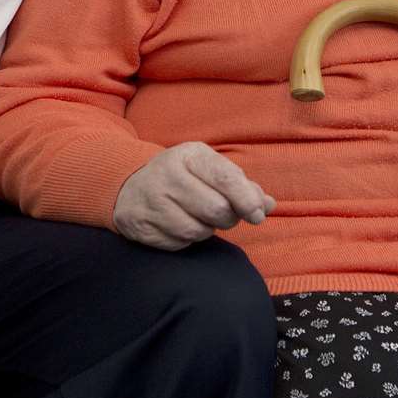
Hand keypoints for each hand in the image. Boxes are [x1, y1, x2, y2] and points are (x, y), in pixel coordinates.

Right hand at [113, 142, 274, 250]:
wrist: (129, 186)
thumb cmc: (182, 177)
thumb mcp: (209, 169)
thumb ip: (241, 186)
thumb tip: (269, 204)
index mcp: (189, 155)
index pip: (225, 177)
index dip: (247, 199)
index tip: (259, 214)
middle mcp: (167, 174)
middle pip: (215, 209)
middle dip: (229, 218)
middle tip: (227, 216)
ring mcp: (151, 200)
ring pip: (197, 230)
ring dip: (208, 230)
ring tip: (201, 218)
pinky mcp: (141, 225)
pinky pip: (179, 243)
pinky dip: (187, 240)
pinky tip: (182, 225)